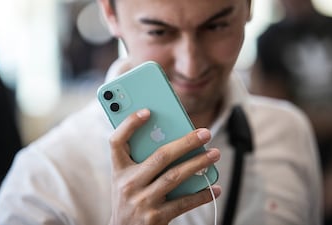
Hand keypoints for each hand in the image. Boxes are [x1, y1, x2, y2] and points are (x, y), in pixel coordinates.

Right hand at [108, 109, 220, 224]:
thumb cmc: (130, 198)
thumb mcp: (126, 179)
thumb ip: (142, 160)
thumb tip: (176, 140)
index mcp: (118, 170)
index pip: (117, 141)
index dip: (129, 124)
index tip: (147, 111)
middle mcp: (128, 184)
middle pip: (160, 156)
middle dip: (186, 142)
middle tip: (205, 133)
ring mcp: (142, 201)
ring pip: (175, 176)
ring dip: (198, 164)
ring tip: (214, 154)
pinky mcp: (156, 218)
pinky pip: (183, 202)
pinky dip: (201, 194)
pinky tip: (214, 188)